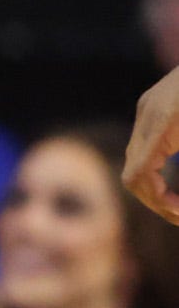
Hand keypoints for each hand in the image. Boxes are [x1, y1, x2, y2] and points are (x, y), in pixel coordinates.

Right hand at [124, 65, 178, 223]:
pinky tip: (175, 178)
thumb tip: (176, 203)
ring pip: (136, 160)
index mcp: (163, 121)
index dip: (159, 202)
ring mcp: (148, 107)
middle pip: (132, 172)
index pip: (140, 175)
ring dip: (154, 186)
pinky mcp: (154, 105)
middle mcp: (147, 113)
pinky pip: (145, 145)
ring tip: (177, 202)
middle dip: (155, 200)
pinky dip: (157, 168)